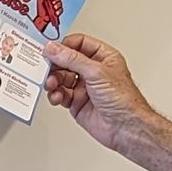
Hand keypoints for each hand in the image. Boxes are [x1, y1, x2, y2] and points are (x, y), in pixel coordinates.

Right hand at [43, 34, 171, 170]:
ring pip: (61, 78)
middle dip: (55, 65)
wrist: (125, 127)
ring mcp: (84, 87)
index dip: (64, 46)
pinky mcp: (77, 102)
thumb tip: (54, 48)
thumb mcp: (96, 72)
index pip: (78, 43)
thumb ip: (72, 59)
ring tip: (52, 84)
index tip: (50, 49)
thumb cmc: (123, 100)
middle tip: (46, 68)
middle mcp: (93, 71)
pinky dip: (56, 95)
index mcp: (103, 57)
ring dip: (53, 81)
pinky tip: (57, 97)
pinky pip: (61, 94)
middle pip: (66, 61)